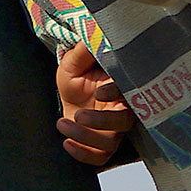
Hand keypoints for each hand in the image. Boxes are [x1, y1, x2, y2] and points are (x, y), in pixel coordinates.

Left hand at [55, 42, 134, 165]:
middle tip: (78, 115)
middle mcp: (123, 110)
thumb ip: (83, 52)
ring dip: (87, 137)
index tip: (99, 91)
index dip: (117, 92)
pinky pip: (100, 158)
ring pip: (111, 142)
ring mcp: (114, 131)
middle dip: (102, 121)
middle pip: (125, 122)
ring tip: (61, 124)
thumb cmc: (76, 77)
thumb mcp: (73, 63)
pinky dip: (84, 155)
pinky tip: (66, 143)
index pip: (129, 92)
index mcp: (121, 87)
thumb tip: (91, 32)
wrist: (68, 98)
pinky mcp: (102, 146)